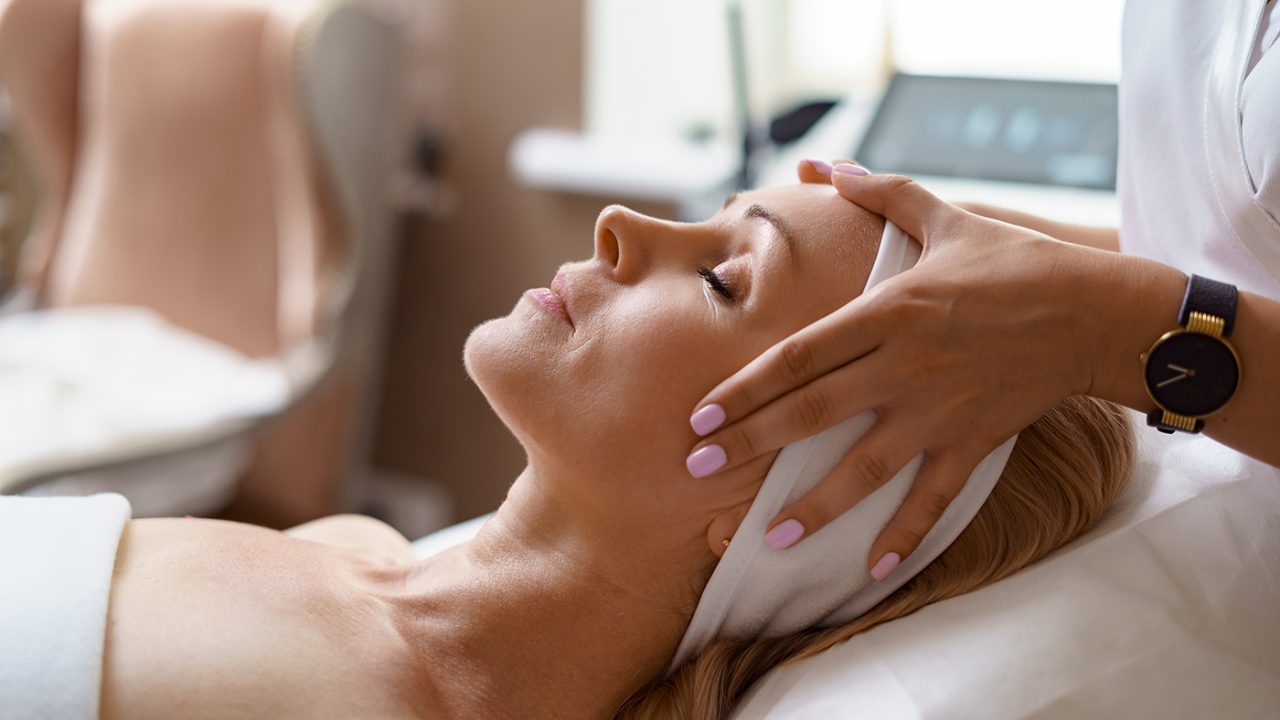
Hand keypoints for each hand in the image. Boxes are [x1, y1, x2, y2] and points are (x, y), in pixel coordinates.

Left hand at [687, 161, 1108, 576]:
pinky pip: (934, 496)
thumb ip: (879, 193)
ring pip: (864, 466)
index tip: (701, 414)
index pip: (799, 355)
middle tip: (697, 469)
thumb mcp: (944, 217)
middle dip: (750, 442)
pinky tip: (873, 568)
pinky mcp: (974, 441)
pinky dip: (906, 533)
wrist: (1094, 309)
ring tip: (769, 535)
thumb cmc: (1015, 260)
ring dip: (815, 504)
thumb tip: (824, 167)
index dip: (747, 387)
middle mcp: (904, 365)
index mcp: (888, 310)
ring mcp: (939, 409)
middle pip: (812, 411)